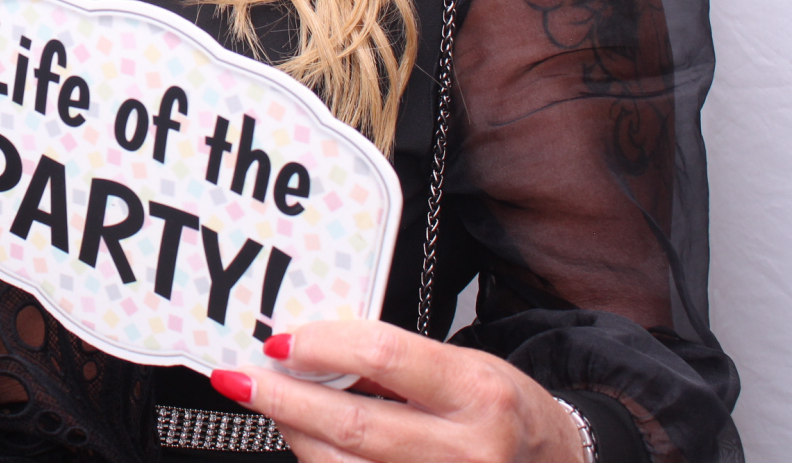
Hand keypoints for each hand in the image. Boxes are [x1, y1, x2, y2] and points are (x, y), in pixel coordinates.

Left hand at [208, 321, 588, 462]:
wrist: (552, 462)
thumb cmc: (499, 409)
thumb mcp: (459, 366)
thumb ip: (390, 361)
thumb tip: (308, 351)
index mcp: (479, 392)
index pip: (383, 355)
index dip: (321, 345)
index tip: (280, 341)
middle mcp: (468, 451)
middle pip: (353, 424)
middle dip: (285, 398)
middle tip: (239, 378)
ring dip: (294, 433)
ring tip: (270, 404)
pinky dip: (320, 461)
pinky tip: (306, 439)